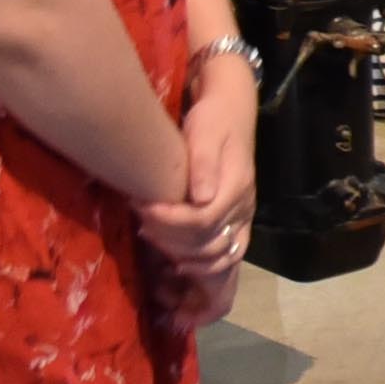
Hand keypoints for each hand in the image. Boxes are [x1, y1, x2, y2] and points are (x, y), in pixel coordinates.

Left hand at [138, 51, 256, 289]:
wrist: (232, 110)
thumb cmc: (214, 119)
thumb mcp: (206, 131)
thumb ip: (202, 163)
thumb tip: (199, 197)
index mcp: (236, 189)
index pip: (204, 221)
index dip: (171, 223)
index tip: (143, 210)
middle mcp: (242, 210)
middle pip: (211, 247)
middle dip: (173, 245)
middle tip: (142, 229)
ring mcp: (240, 219)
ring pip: (220, 260)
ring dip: (187, 266)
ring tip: (156, 256)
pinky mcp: (232, 222)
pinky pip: (222, 259)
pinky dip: (200, 273)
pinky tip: (174, 272)